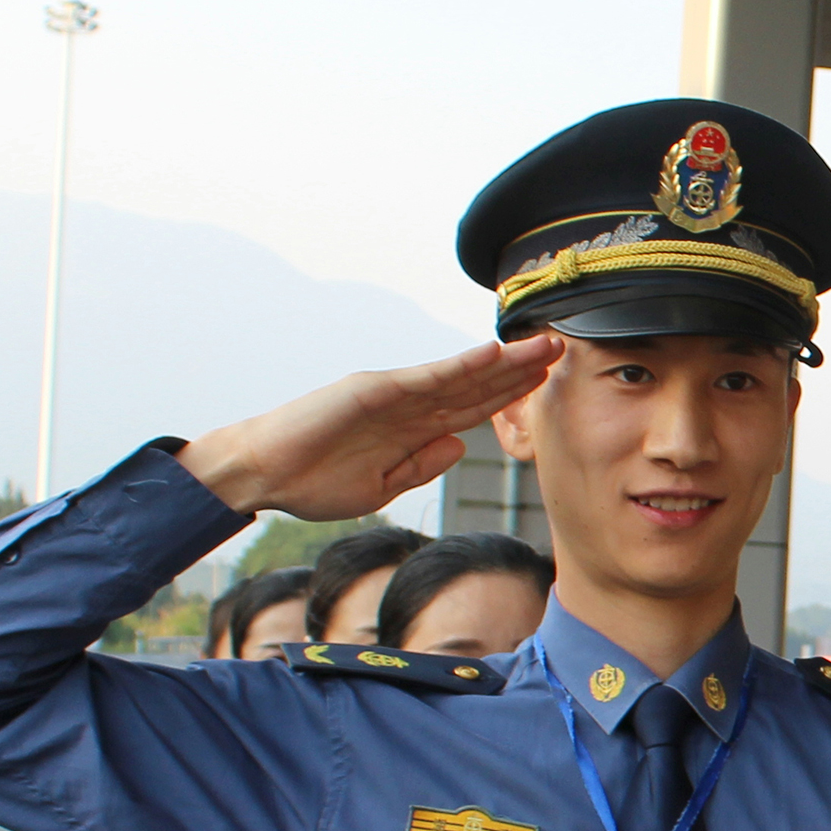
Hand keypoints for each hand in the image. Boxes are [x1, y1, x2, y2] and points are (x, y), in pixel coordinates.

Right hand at [178, 338, 562, 520]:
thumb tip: (459, 447)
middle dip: (522, 369)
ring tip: (545, 344)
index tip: (550, 383)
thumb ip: (419, 466)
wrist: (264, 473)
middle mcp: (409, 404)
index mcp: (413, 428)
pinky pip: (425, 378)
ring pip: (461, 375)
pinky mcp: (373, 388)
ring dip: (504, 360)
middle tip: (566, 348)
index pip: (474, 408)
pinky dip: (459, 365)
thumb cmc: (313, 480)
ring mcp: (393, 393)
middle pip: (477, 385)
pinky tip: (492, 354)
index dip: (513, 395)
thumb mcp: (380, 486)